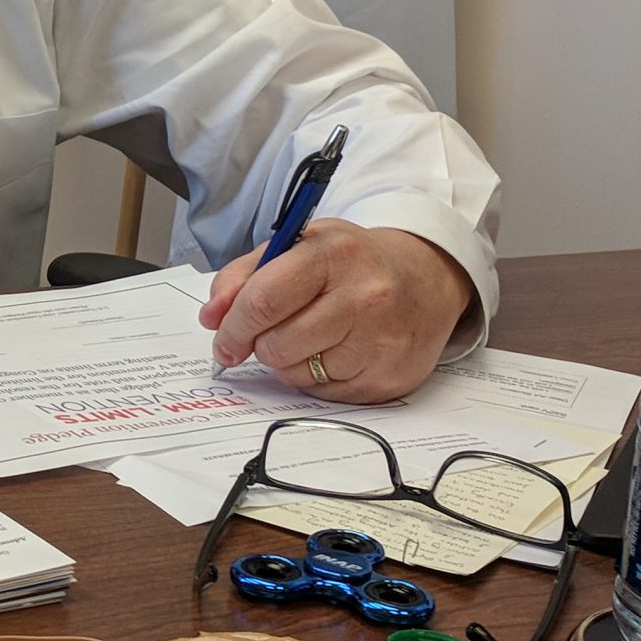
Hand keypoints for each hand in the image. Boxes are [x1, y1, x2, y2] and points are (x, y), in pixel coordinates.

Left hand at [199, 220, 472, 402]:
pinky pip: (324, 394)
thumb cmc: (352, 262)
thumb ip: (245, 276)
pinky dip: (317, 378)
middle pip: (277, 344)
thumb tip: (213, 317)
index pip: (264, 300)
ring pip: (296, 374)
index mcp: (333, 253)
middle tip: (267, 335)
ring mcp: (380, 340)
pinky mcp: (389, 378)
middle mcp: (363, 295)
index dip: (232, 326)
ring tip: (311, 335)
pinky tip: (336, 351)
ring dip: (289, 361)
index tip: (221, 337)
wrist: (426, 278)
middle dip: (259, 345)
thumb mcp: (299, 247)